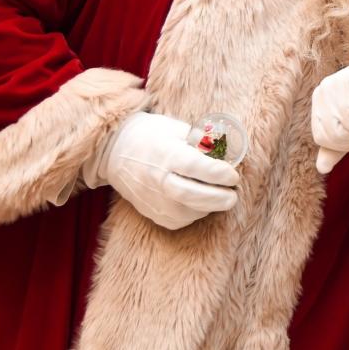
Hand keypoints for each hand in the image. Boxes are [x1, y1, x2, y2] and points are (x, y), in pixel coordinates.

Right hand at [83, 112, 239, 229]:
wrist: (116, 151)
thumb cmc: (152, 136)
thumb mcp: (177, 129)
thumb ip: (203, 142)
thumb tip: (229, 152)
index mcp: (166, 154)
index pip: (196, 167)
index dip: (219, 173)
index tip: (233, 175)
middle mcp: (158, 179)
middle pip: (192, 195)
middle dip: (219, 198)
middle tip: (233, 195)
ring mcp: (153, 199)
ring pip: (187, 212)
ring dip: (209, 207)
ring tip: (220, 198)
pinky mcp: (151, 212)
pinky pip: (179, 220)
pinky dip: (194, 214)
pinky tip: (200, 204)